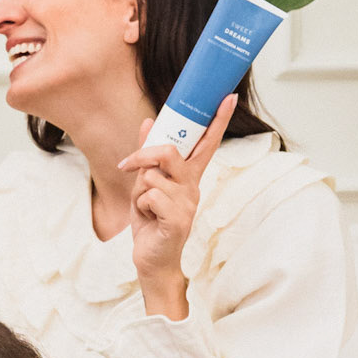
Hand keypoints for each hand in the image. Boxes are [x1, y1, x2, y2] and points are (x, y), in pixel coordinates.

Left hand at [119, 92, 236, 312]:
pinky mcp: (179, 219)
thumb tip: (147, 122)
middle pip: (170, 151)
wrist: (151, 260)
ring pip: (152, 176)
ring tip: (146, 209)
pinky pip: (150, 196)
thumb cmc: (150, 223)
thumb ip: (147, 157)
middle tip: (128, 165)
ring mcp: (188, 202)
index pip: (207, 143)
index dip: (217, 121)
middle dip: (144, 155)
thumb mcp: (144, 185)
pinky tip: (149, 220)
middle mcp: (193, 186)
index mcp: (189, 177)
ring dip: (138, 192)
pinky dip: (140, 206)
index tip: (228, 97)